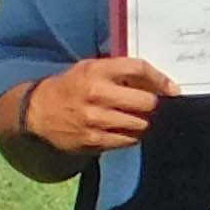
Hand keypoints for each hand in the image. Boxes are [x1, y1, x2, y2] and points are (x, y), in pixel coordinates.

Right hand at [26, 55, 177, 157]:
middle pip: (146, 102)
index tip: (172, 89)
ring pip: (141, 124)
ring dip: (143, 121)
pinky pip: (128, 140)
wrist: (38, 113)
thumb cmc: (71, 88)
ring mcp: (95, 119)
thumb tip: (158, 82)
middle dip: (152, 104)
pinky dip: (132, 136)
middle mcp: (97, 94)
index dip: (160, 79)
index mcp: (96, 71)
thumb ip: (119, 72)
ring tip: (135, 117)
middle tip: (149, 105)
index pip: (138, 69)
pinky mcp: (93, 140)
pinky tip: (124, 130)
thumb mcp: (90, 69)